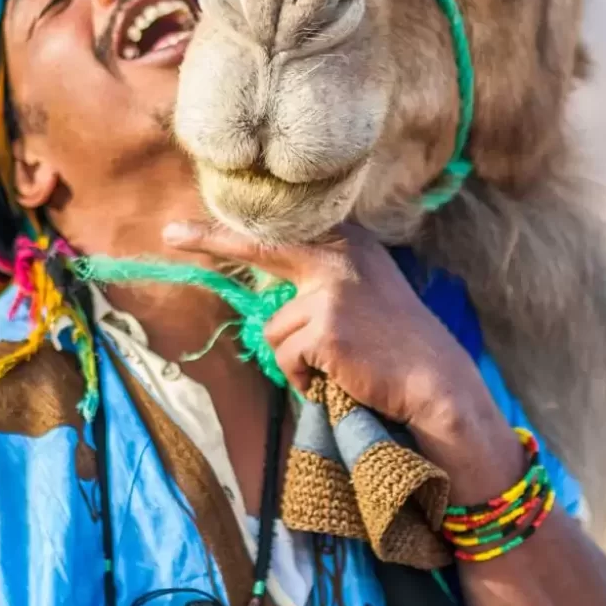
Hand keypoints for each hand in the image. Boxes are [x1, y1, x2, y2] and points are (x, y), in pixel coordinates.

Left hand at [160, 219, 506, 462]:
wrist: (436, 382)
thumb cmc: (395, 347)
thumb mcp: (363, 292)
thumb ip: (321, 279)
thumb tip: (268, 292)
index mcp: (347, 241)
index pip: (281, 227)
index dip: (231, 225)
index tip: (184, 224)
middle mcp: (339, 253)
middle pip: (258, 244)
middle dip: (210, 238)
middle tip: (169, 234)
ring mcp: (331, 287)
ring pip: (272, 329)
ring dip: (296, 358)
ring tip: (336, 366)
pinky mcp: (326, 325)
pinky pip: (287, 359)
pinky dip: (305, 379)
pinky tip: (338, 379)